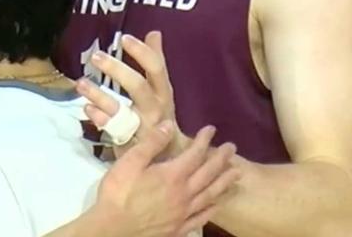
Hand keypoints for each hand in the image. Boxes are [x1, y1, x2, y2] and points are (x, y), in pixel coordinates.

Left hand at [77, 31, 191, 158]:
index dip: (142, 53)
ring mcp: (142, 128)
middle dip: (117, 71)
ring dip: (99, 95)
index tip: (124, 38)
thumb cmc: (161, 118)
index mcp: (164, 94)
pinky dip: (100, 118)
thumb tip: (154, 33)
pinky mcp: (129, 143)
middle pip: (138, 87)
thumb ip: (155, 62)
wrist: (170, 160)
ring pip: (121, 110)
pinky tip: (87, 109)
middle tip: (95, 56)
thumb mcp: (162, 90)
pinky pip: (112, 130)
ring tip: (80, 83)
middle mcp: (155, 110)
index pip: (156, 69)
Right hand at [88, 123, 240, 236]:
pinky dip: (214, 208)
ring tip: (237, 173)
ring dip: (225, 182)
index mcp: (172, 175)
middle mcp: (184, 193)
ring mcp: (184, 212)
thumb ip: (151, 144)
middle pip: (208, 174)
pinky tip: (219, 203)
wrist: (114, 228)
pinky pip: (203, 216)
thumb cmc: (118, 193)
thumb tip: (168, 125)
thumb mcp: (129, 162)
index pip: (194, 154)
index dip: (204, 140)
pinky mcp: (180, 227)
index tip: (211, 129)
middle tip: (232, 147)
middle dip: (221, 159)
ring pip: (211, 195)